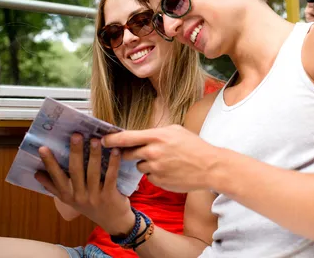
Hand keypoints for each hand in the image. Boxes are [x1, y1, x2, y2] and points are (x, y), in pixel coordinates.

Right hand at [35, 134, 134, 235]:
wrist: (112, 221)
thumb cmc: (90, 205)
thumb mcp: (70, 199)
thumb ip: (54, 187)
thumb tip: (36, 173)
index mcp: (67, 196)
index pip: (55, 177)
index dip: (49, 163)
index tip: (42, 148)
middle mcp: (78, 197)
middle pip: (75, 171)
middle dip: (75, 152)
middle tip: (75, 135)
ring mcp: (94, 197)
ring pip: (93, 172)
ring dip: (94, 154)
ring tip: (95, 139)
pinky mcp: (110, 195)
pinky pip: (111, 176)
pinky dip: (113, 163)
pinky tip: (115, 151)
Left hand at [102, 125, 220, 192]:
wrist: (210, 167)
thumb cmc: (195, 147)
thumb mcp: (176, 131)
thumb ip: (156, 133)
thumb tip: (139, 135)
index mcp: (157, 137)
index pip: (126, 138)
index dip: (111, 139)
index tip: (103, 140)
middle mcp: (153, 153)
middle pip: (128, 154)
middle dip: (129, 153)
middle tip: (139, 151)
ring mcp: (155, 169)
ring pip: (139, 166)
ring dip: (146, 164)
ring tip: (164, 161)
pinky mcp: (159, 182)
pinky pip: (149, 177)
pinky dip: (155, 174)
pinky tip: (169, 171)